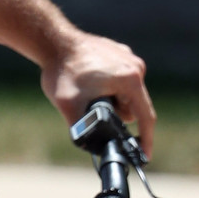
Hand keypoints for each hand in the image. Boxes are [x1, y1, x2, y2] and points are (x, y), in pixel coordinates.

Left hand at [40, 34, 155, 157]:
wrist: (53, 42)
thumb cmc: (62, 71)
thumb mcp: (68, 107)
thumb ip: (81, 130)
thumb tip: (91, 148)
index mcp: (130, 79)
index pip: (145, 117)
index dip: (145, 139)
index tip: (145, 156)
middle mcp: (135, 66)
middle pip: (134, 105)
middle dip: (117, 115)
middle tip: (92, 112)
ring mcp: (128, 58)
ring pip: (126, 93)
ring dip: (112, 101)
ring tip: (87, 96)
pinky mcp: (119, 53)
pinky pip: (119, 79)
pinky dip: (108, 88)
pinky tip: (88, 85)